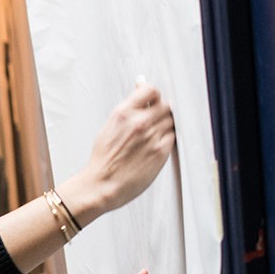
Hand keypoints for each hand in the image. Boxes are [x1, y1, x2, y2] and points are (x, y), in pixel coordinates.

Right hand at [81, 83, 175, 213]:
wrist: (101, 184)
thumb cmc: (103, 160)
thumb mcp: (109, 127)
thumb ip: (127, 108)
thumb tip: (139, 89)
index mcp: (123, 113)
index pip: (151, 90)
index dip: (154, 96)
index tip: (153, 102)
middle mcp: (139, 122)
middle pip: (165, 105)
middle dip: (162, 112)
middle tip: (154, 123)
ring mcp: (151, 136)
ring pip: (171, 121)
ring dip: (165, 127)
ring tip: (153, 138)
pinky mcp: (160, 151)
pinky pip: (173, 137)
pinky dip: (167, 140)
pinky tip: (156, 147)